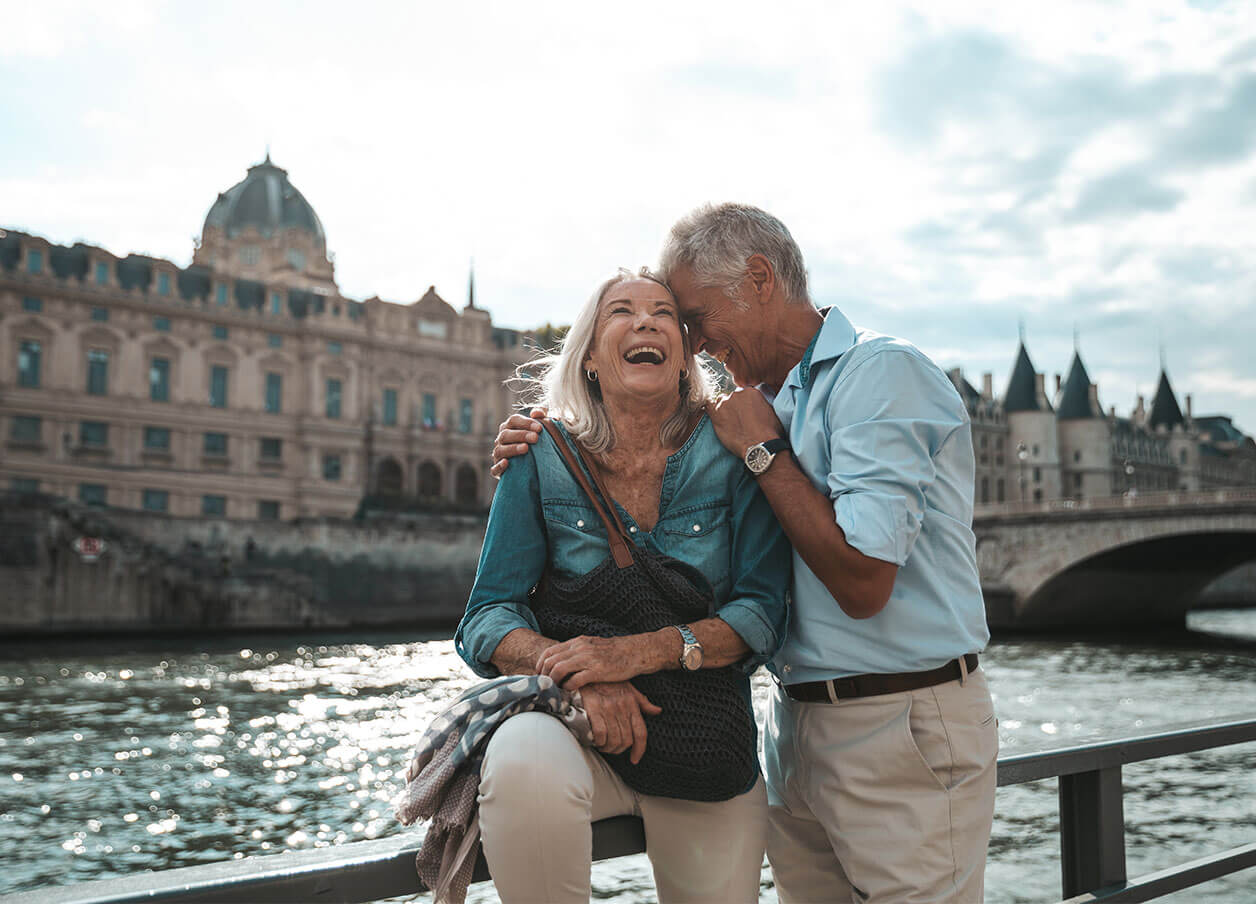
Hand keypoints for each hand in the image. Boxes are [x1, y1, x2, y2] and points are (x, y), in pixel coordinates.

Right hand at [490, 407, 546, 477]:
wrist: (536, 467)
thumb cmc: (538, 443)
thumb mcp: (542, 429)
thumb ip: (542, 416)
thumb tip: (536, 413)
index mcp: (510, 427)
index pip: (514, 420)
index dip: (526, 423)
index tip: (540, 428)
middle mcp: (501, 440)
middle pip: (506, 434)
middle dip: (521, 435)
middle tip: (535, 438)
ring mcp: (498, 455)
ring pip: (500, 450)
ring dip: (512, 448)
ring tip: (526, 448)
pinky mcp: (498, 471)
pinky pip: (494, 469)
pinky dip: (499, 466)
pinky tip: (507, 463)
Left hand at [537, 634, 658, 688]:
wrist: (636, 652)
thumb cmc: (615, 652)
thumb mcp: (593, 646)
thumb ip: (578, 651)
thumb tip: (563, 661)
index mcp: (578, 641)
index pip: (550, 652)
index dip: (540, 665)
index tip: (540, 676)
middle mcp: (580, 647)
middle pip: (550, 661)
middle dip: (544, 676)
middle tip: (545, 686)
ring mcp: (588, 658)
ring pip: (559, 669)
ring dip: (553, 682)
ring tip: (555, 690)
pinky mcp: (597, 670)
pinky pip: (575, 680)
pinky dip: (568, 687)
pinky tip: (569, 691)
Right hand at [579, 681, 661, 763]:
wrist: (587, 670)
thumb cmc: (607, 680)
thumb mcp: (629, 688)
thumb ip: (643, 702)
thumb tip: (657, 711)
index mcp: (632, 704)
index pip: (641, 733)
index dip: (639, 749)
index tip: (635, 759)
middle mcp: (622, 707)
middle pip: (626, 740)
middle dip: (619, 750)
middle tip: (611, 749)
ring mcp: (608, 709)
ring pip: (614, 740)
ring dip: (607, 748)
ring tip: (602, 746)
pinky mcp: (594, 709)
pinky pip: (600, 734)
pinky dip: (598, 742)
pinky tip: (594, 740)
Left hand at [705, 388, 783, 458]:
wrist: (760, 446)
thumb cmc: (769, 432)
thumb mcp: (770, 411)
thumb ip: (760, 404)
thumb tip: (757, 406)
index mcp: (751, 391)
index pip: (743, 393)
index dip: (743, 404)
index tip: (745, 413)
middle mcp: (736, 394)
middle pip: (731, 397)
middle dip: (734, 407)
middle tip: (738, 420)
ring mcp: (725, 403)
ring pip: (720, 402)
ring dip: (723, 410)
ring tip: (729, 423)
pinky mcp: (716, 414)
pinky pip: (707, 407)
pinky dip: (710, 411)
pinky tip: (715, 418)